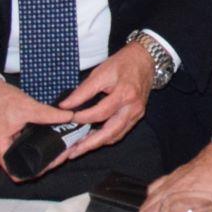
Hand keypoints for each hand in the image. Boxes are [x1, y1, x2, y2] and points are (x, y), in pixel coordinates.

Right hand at [0, 79, 72, 176]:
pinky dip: (35, 148)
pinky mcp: (7, 140)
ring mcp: (3, 148)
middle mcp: (0, 154)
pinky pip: (22, 150)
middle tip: (62, 153)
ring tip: (59, 148)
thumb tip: (69, 116)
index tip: (56, 160)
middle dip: (45, 163)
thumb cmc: (0, 100)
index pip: (20, 173)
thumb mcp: (28, 107)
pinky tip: (48, 141)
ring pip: (24, 159)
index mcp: (1, 151)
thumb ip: (49, 114)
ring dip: (41, 156)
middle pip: (25, 167)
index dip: (40, 170)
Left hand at [51, 43, 154, 165]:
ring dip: (97, 144)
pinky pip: (120, 132)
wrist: (146, 59)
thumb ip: (83, 90)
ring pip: (115, 136)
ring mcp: (136, 114)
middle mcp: (133, 107)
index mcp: (125, 94)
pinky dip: (106, 137)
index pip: (100, 113)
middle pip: (110, 132)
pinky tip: (93, 139)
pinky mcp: (137, 116)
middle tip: (72, 152)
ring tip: (79, 148)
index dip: (83, 118)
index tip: (68, 120)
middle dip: (90, 144)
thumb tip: (66, 105)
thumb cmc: (123, 62)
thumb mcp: (101, 71)